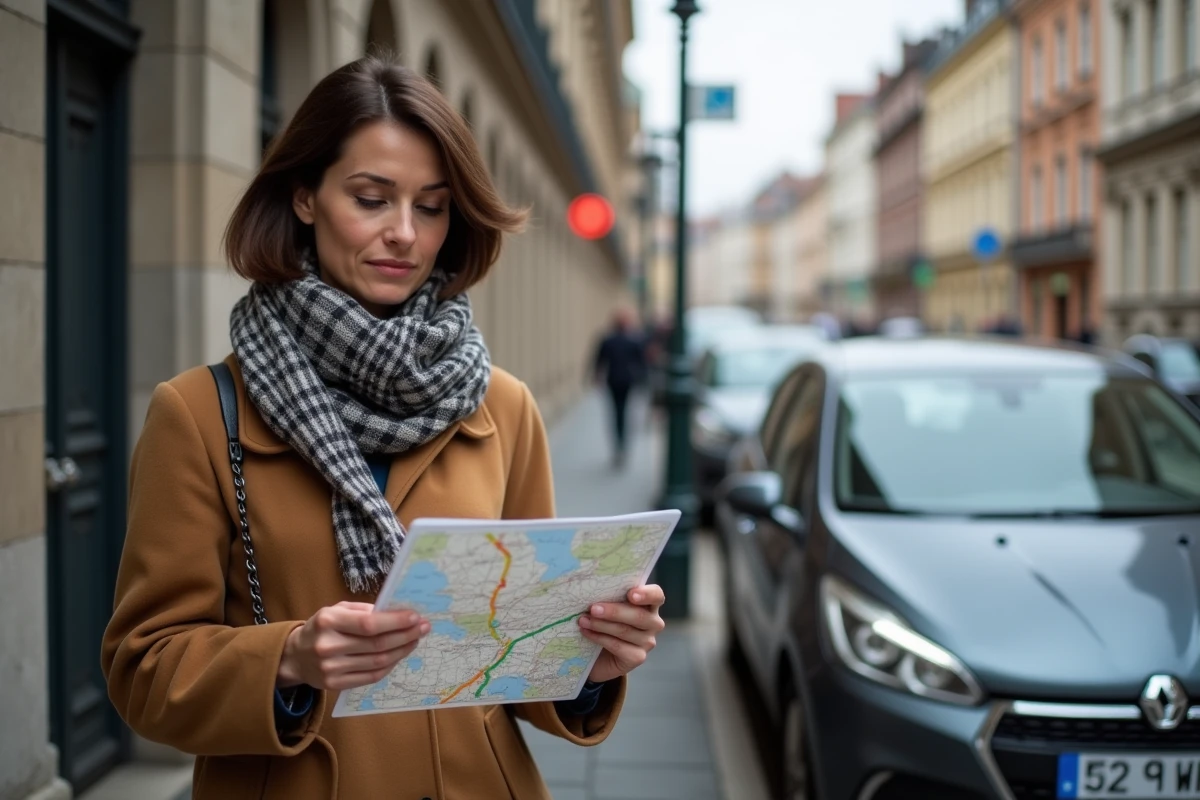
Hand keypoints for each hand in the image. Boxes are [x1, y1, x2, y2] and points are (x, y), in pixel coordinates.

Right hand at [277, 601, 428, 690]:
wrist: (295, 656)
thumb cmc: (322, 628)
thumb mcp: (336, 610)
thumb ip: (364, 610)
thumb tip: (396, 612)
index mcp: (328, 621)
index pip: (368, 624)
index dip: (395, 622)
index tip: (415, 617)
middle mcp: (328, 646)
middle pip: (377, 644)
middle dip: (405, 635)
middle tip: (423, 628)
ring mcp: (331, 668)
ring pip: (377, 662)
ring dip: (401, 651)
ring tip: (415, 640)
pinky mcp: (334, 685)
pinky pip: (370, 676)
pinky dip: (389, 666)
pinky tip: (399, 655)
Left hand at [580, 585, 665, 683]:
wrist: (600, 655)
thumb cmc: (606, 622)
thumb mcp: (609, 606)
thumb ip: (609, 597)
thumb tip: (591, 589)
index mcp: (649, 604)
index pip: (656, 595)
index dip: (646, 594)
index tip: (630, 594)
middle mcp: (653, 623)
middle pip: (639, 615)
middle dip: (614, 612)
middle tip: (593, 609)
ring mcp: (648, 641)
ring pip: (625, 631)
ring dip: (601, 625)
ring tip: (583, 620)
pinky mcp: (638, 657)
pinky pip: (618, 646)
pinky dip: (599, 638)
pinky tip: (586, 632)